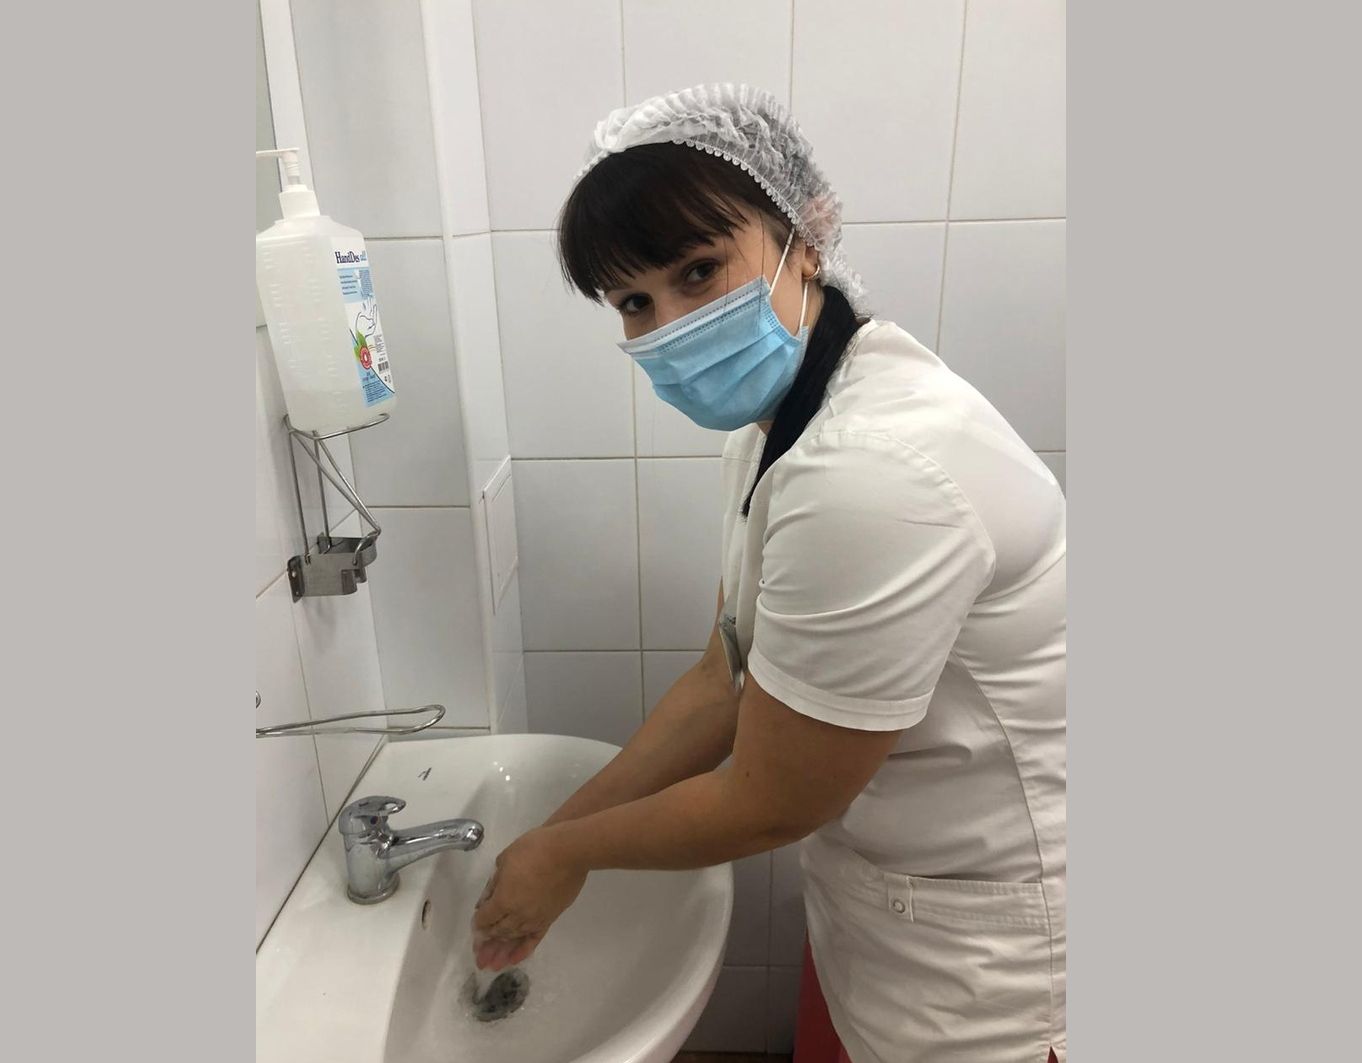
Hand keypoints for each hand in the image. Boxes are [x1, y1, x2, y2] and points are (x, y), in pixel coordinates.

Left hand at [471, 826, 586, 970]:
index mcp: (503, 899)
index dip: (478, 924)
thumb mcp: (505, 860)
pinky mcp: (549, 919)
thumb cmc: (534, 849)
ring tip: (492, 965)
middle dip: (487, 944)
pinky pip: (533, 939)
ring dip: (501, 951)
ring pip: (514, 938)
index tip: (476, 926)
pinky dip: (522, 951)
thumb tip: (487, 898)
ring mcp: (534, 918)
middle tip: (479, 955)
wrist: (568, 852)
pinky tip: (513, 960)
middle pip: (498, 932)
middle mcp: (517, 914)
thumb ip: (495, 882)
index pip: (486, 919)